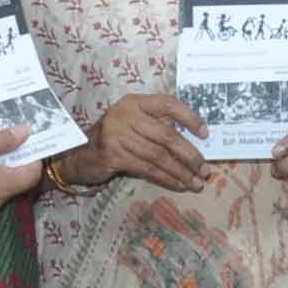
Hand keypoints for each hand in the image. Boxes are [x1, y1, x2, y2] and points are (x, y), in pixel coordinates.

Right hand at [79, 93, 208, 192]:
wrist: (81, 154)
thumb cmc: (117, 137)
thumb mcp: (135, 122)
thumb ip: (158, 125)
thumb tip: (196, 143)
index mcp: (135, 102)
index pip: (168, 105)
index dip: (189, 118)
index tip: (206, 134)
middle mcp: (126, 115)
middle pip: (166, 136)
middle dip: (190, 155)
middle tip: (205, 169)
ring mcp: (117, 135)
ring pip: (158, 156)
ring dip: (180, 172)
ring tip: (196, 182)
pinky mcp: (113, 155)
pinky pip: (147, 169)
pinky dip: (166, 178)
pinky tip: (178, 185)